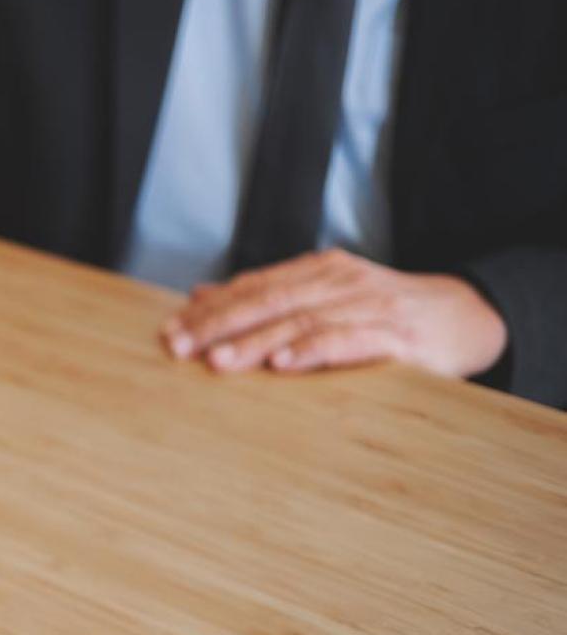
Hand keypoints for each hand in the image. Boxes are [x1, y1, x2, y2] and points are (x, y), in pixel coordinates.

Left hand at [159, 249, 507, 377]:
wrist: (464, 317)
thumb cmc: (382, 313)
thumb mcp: (322, 296)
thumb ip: (267, 295)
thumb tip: (202, 294)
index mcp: (318, 271)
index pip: (254, 287)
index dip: (210, 309)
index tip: (171, 331)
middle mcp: (340, 282)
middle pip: (270, 301)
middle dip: (220, 324)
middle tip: (180, 347)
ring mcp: (370, 306)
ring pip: (301, 321)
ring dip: (256, 341)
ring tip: (218, 361)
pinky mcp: (397, 336)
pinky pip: (349, 341)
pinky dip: (314, 351)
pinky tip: (284, 364)